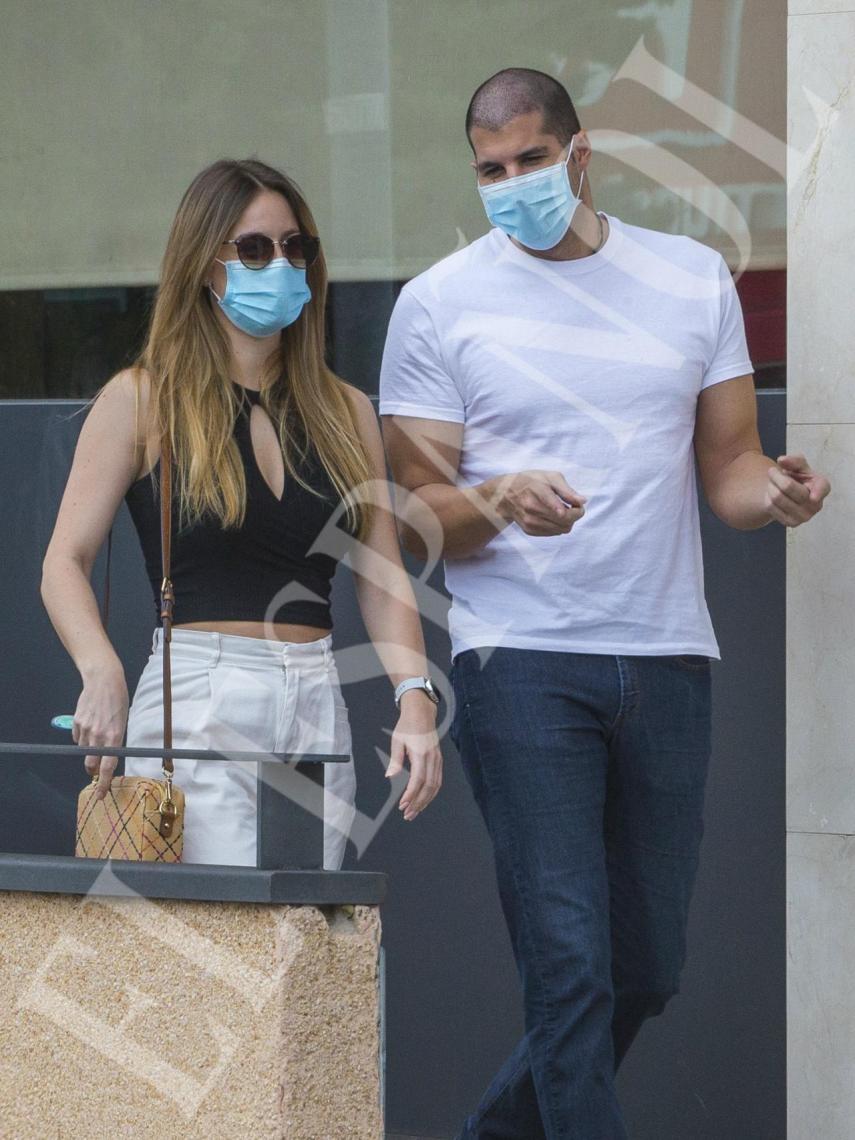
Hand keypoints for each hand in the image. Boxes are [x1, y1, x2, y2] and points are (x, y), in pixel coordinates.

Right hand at [74, 664, 128, 800]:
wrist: (104, 681)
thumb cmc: (118, 701)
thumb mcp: (123, 722)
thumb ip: (115, 741)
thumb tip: (109, 757)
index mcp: (115, 736)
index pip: (108, 766)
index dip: (104, 783)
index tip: (101, 794)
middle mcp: (99, 735)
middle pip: (91, 764)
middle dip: (93, 770)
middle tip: (95, 770)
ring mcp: (86, 729)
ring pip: (84, 751)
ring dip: (89, 751)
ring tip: (96, 735)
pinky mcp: (77, 722)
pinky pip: (77, 738)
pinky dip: (82, 738)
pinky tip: (89, 726)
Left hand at [385, 690, 441, 821]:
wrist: (422, 713)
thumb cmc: (408, 726)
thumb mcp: (397, 741)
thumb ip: (395, 760)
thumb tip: (390, 776)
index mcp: (421, 754)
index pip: (417, 780)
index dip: (411, 794)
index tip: (402, 805)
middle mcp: (432, 758)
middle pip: (428, 787)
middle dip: (418, 803)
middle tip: (407, 814)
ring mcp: (437, 760)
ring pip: (435, 786)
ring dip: (425, 801)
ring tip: (414, 811)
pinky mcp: (439, 760)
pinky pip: (437, 781)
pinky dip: (431, 793)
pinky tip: (423, 800)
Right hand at [492, 469, 585, 535]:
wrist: (506, 494)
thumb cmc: (532, 482)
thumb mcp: (550, 477)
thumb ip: (567, 490)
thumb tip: (582, 501)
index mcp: (536, 490)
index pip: (551, 502)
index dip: (567, 508)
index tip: (579, 507)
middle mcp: (531, 508)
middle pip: (564, 519)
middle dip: (576, 513)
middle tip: (575, 505)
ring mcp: (530, 521)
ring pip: (562, 529)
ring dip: (568, 521)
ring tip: (563, 509)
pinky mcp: (529, 530)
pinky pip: (555, 533)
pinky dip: (559, 525)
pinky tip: (554, 516)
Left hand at [765, 454, 830, 526]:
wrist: (788, 494)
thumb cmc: (797, 477)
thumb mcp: (798, 465)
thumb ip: (793, 460)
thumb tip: (782, 460)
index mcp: (822, 486)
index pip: (821, 488)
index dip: (817, 492)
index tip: (813, 497)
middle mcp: (817, 504)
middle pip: (787, 486)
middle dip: (775, 476)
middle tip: (772, 471)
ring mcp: (805, 517)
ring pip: (776, 497)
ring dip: (770, 486)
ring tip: (772, 483)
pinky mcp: (792, 524)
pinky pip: (771, 507)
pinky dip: (767, 497)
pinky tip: (772, 495)